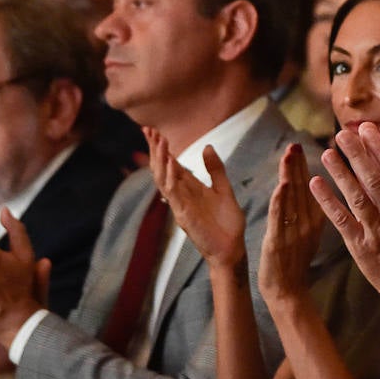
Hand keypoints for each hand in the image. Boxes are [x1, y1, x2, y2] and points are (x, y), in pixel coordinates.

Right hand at [148, 128, 245, 269]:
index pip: (171, 164)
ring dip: (160, 159)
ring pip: (163, 178)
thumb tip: (207, 146)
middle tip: (148, 130)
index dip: (162, 148)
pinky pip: (173, 193)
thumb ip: (215, 169)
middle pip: (162, 168)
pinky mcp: (184, 214)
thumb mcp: (224, 189)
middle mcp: (181, 195)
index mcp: (190, 188)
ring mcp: (180, 204)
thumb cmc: (227, 223)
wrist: (231, 248)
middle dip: (155, 149)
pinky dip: (171, 177)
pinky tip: (171, 162)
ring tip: (159, 140)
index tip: (153, 131)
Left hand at [258, 143, 324, 304]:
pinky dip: (281, 200)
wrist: (288, 293)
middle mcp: (308, 224)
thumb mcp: (307, 235)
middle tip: (295, 145)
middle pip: (303, 189)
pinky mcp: (279, 242)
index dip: (305, 168)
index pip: (311, 189)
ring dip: (290, 175)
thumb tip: (304, 190)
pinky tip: (282, 184)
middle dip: (298, 165)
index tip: (302, 148)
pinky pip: (280, 217)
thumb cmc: (295, 264)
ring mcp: (295, 232)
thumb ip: (307, 213)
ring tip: (288, 155)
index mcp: (317, 221)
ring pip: (292, 199)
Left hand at [309, 123, 379, 321]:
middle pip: (375, 177)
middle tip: (346, 131)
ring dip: (340, 172)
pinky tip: (316, 183)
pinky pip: (341, 220)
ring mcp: (376, 232)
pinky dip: (328, 201)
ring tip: (326, 150)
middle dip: (360, 152)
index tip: (377, 129)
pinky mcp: (360, 247)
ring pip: (356, 195)